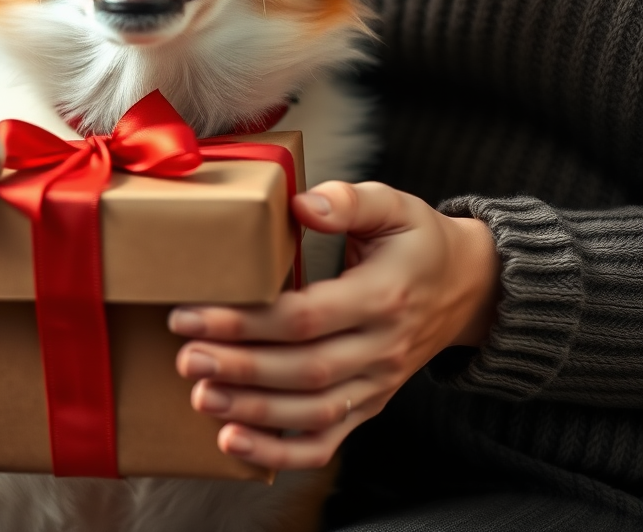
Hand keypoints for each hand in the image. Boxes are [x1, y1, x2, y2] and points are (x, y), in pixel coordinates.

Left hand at [168, 180, 500, 470]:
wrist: (468, 289)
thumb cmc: (417, 241)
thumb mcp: (393, 205)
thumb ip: (348, 200)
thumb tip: (301, 206)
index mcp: (383, 295)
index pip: (308, 317)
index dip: (248, 321)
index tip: (192, 313)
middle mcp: (382, 348)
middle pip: (304, 370)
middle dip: (240, 368)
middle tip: (185, 357)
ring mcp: (378, 384)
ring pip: (312, 413)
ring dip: (253, 412)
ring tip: (201, 397)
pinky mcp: (370, 405)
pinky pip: (328, 442)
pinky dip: (281, 453)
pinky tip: (235, 444)